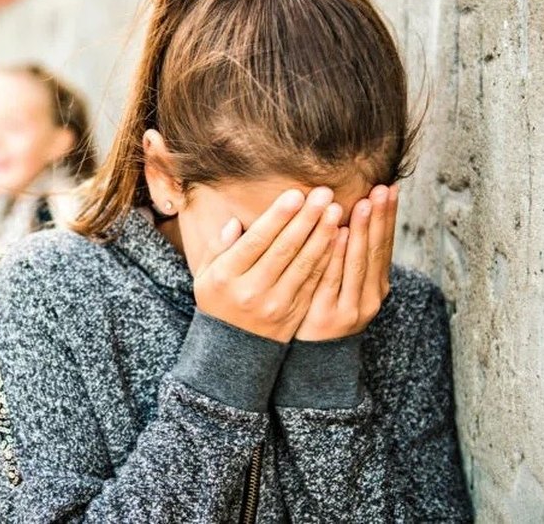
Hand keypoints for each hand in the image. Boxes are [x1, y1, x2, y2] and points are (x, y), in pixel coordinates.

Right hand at [193, 187, 342, 342]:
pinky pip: (314, 282)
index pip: (256, 241)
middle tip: (324, 194)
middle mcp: (252, 290)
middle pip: (284, 249)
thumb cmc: (219, 300)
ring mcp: (275, 304)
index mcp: (227, 276)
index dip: (278, 217)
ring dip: (322, 235)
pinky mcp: (294, 313)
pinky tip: (338, 239)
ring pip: (303, 265)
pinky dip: (327, 259)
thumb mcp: (206, 274)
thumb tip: (235, 223)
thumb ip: (218, 247)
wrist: (232, 348)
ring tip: (335, 210)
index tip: (296, 194)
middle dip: (306, 219)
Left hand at [295, 185, 398, 339]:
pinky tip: (340, 234)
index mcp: (376, 285)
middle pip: (376, 251)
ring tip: (364, 204)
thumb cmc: (323, 310)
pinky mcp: (329, 316)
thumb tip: (348, 214)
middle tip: (381, 189)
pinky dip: (338, 256)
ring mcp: (352, 308)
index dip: (388, 217)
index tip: (389, 188)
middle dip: (379, 218)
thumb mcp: (342, 285)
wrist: (311, 358)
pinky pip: (333, 279)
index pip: (384, 245)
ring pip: (358, 263)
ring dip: (362, 232)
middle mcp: (370, 296)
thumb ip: (347, 255)